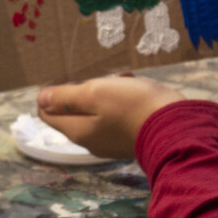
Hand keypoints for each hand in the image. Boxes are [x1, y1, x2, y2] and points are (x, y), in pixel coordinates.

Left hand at [37, 75, 184, 158]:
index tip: (70, 77)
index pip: (48, 114)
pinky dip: (120, 100)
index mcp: (77, 131)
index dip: (53, 93)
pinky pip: (115, 116)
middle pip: (73, 112)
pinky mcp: (129, 137)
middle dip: (82, 90)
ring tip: (122, 77)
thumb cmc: (131, 106)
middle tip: (101, 76)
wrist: (177, 125)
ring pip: (96, 111)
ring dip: (105, 91)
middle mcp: (90, 140)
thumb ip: (66, 97)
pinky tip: (133, 87)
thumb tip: (41, 100)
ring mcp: (110, 141)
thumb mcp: (94, 94)